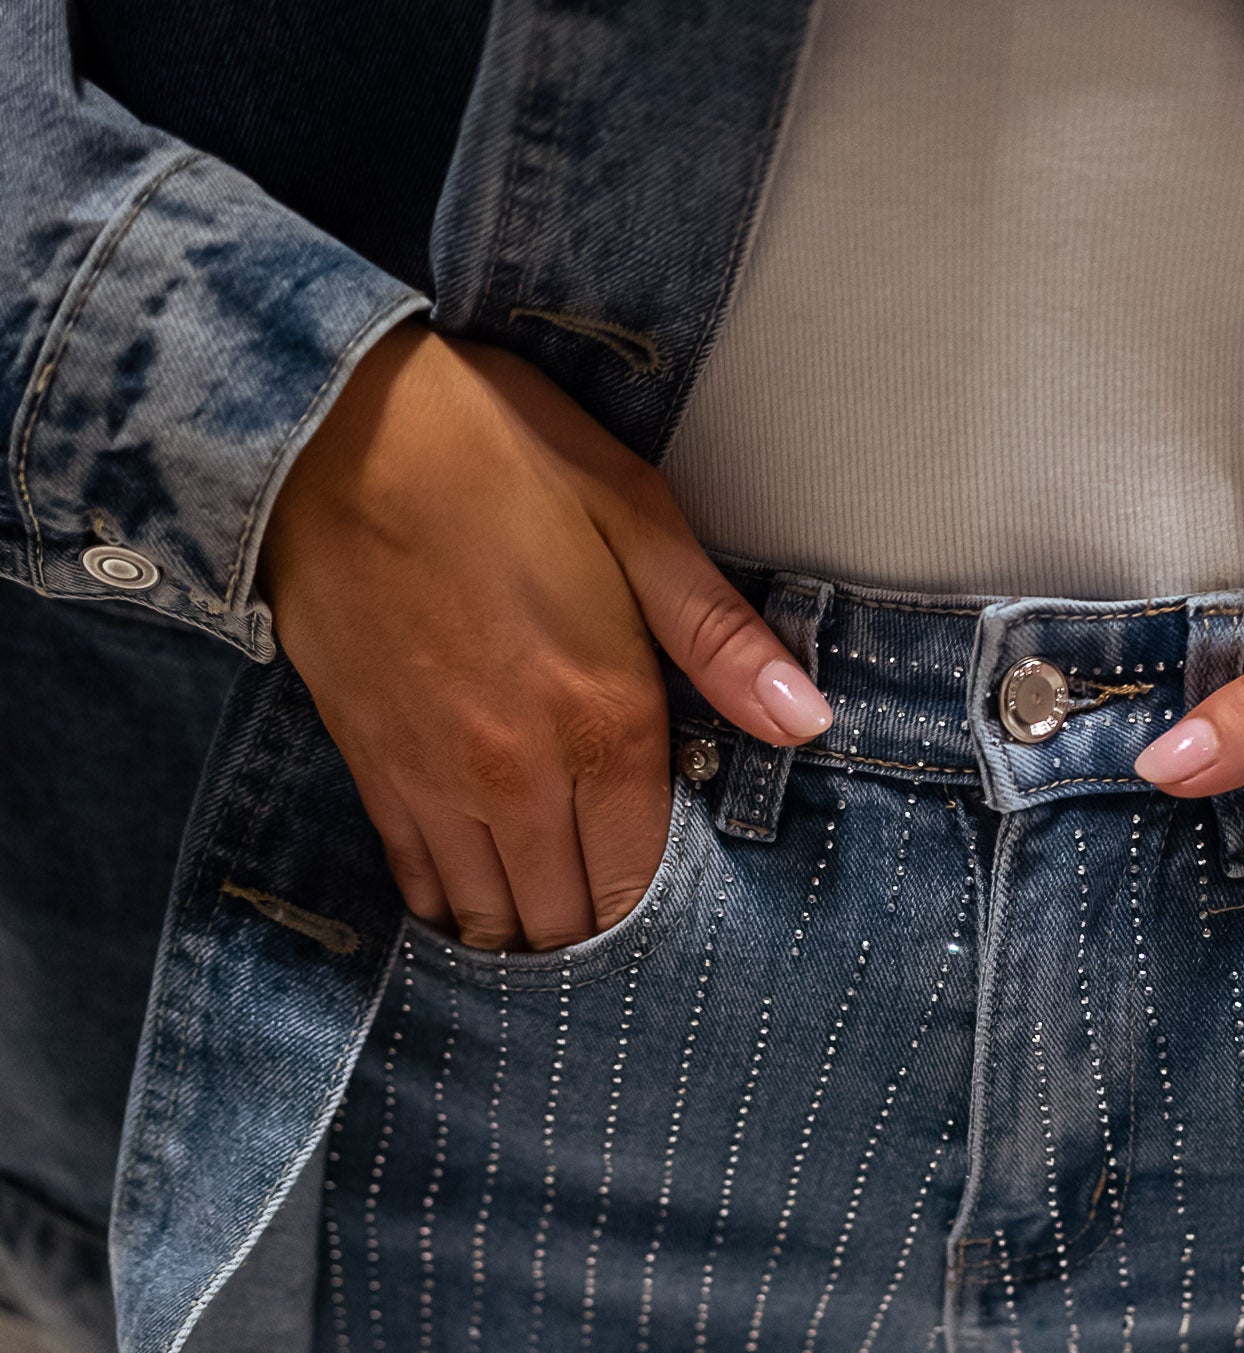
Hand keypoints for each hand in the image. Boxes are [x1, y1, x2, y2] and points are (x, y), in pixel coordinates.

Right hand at [261, 322, 830, 949]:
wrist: (326, 423)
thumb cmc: (491, 452)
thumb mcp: (634, 516)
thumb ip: (719, 638)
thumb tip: (807, 720)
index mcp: (602, 722)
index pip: (639, 879)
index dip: (653, 904)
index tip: (662, 893)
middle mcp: (518, 776)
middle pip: (564, 919)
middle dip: (591, 928)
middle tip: (606, 909)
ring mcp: (435, 779)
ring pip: (487, 916)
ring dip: (522, 929)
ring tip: (545, 915)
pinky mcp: (370, 764)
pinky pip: (418, 877)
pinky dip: (449, 900)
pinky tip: (471, 891)